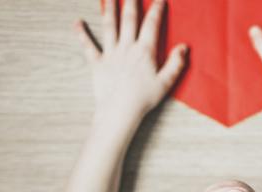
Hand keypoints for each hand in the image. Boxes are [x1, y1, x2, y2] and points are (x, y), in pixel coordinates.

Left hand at [74, 0, 187, 116]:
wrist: (120, 110)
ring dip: (109, 9)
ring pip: (109, 26)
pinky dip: (82, 34)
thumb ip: (176, 63)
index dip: (156, 9)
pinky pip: (88, 46)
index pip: (152, 24)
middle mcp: (126, 48)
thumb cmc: (143, 99)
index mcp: (144, 51)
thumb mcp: (166, 82)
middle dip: (131, 2)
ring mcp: (110, 54)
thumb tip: (183, 47)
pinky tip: (77, 22)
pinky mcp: (97, 63)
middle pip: (129, 19)